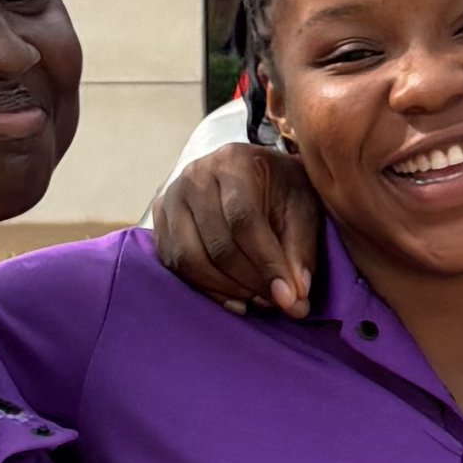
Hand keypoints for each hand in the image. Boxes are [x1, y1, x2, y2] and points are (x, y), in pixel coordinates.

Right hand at [151, 139, 325, 318]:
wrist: (254, 172)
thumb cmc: (281, 189)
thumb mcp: (303, 209)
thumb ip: (300, 251)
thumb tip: (294, 300)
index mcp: (233, 162)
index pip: (244, 219)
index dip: (266, 263)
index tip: (288, 296)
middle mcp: (195, 176)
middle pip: (216, 244)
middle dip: (250, 281)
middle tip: (276, 301)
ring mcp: (171, 198)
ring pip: (189, 259)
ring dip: (226, 289)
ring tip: (257, 298)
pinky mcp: (159, 222)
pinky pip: (174, 265)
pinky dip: (206, 288)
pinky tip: (234, 298)